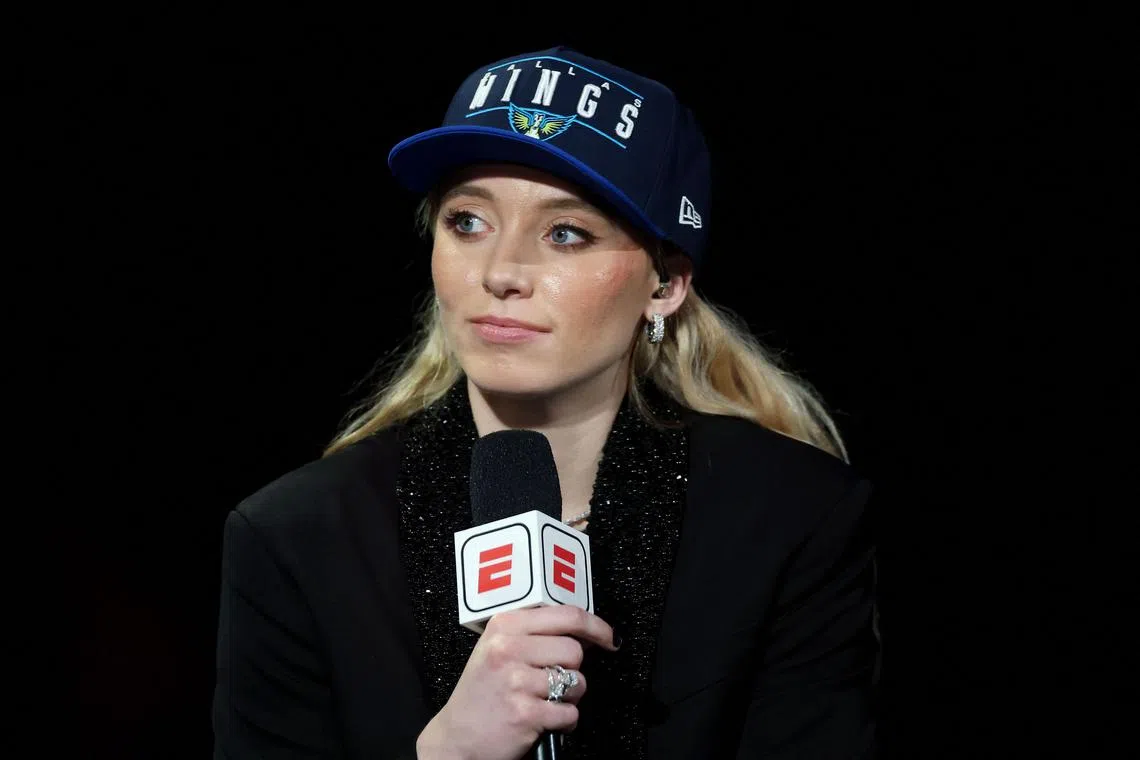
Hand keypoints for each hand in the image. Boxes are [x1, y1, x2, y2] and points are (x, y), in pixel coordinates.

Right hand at [415, 605, 617, 759]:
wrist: (457, 738)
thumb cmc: (482, 693)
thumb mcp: (497, 647)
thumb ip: (535, 633)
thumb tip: (587, 631)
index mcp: (504, 625)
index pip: (566, 614)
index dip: (595, 626)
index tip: (608, 637)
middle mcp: (508, 648)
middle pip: (575, 651)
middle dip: (572, 670)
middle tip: (552, 682)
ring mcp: (517, 681)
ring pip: (576, 682)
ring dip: (569, 697)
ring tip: (543, 701)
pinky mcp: (525, 713)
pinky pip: (570, 713)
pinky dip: (563, 721)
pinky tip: (542, 719)